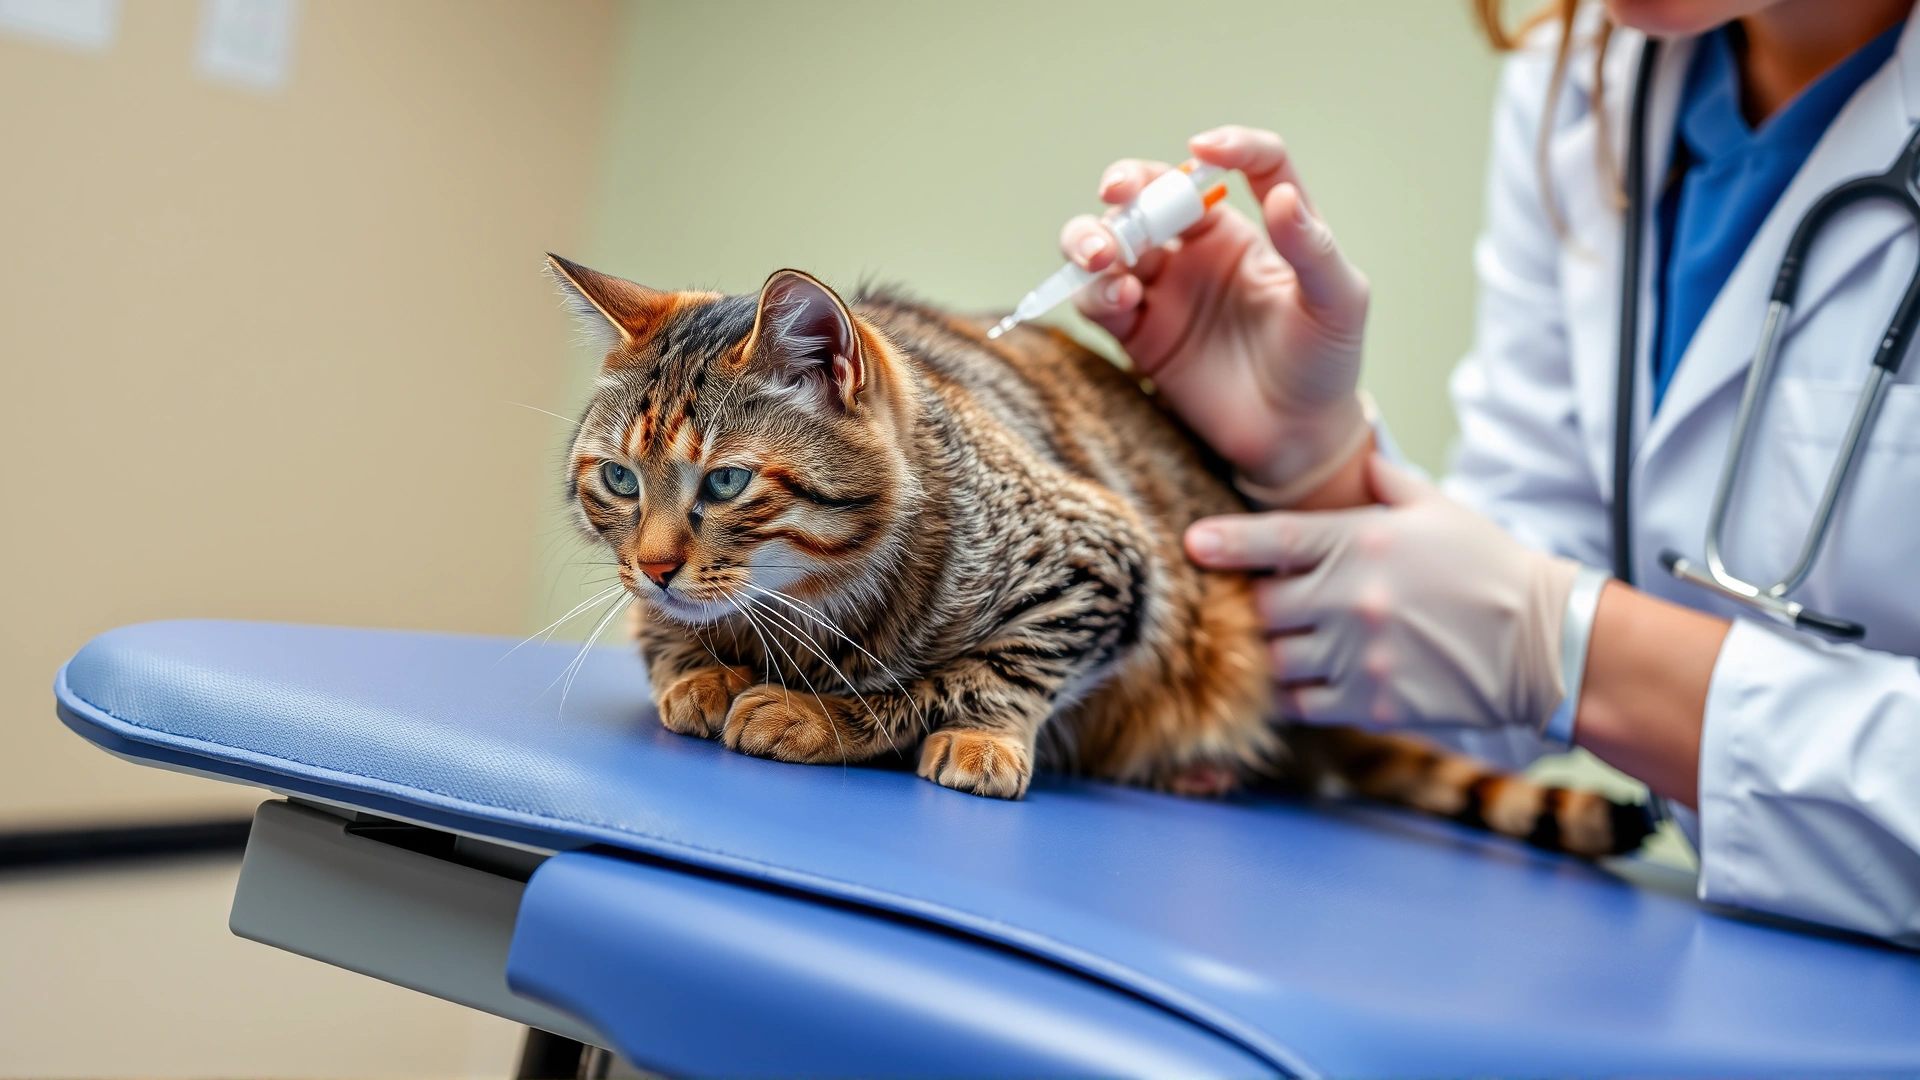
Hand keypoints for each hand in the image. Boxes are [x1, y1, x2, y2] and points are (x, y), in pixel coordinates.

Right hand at [1059, 125, 1369, 492]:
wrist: (1295, 436)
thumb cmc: (1325, 362)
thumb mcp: (1338, 303)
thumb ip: (1312, 249)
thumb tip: (1282, 199)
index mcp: (1249, 228)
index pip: (1237, 165)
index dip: (1224, 146)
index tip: (1203, 146)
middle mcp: (1198, 248)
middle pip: (1149, 193)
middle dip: (1127, 186)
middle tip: (1119, 194)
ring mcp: (1164, 288)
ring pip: (1108, 240)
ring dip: (1093, 236)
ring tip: (1103, 255)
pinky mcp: (1138, 333)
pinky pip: (1100, 301)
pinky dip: (1097, 293)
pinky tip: (1121, 298)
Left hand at [1185, 456, 1580, 728]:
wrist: (1544, 644)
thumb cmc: (1489, 567)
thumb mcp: (1439, 507)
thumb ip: (1384, 480)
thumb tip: (1355, 451)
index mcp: (1365, 542)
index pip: (1274, 539)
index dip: (1226, 543)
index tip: (1192, 544)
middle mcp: (1354, 598)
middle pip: (1263, 606)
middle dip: (1260, 605)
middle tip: (1272, 604)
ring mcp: (1361, 656)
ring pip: (1275, 657)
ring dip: (1275, 650)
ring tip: (1292, 641)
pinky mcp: (1373, 704)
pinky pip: (1300, 703)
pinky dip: (1294, 692)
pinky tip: (1309, 679)